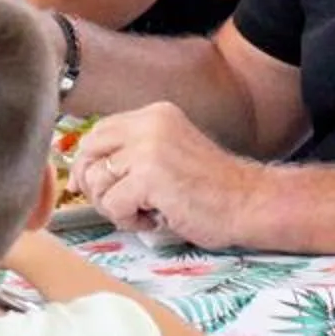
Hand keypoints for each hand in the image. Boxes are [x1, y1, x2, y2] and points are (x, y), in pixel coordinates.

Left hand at [74, 103, 266, 247]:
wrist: (250, 202)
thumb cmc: (213, 189)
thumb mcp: (169, 155)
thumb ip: (134, 155)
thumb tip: (85, 173)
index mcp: (154, 115)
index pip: (99, 132)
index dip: (88, 161)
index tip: (86, 184)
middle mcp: (149, 124)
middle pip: (89, 150)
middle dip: (91, 183)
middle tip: (113, 204)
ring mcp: (148, 148)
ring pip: (97, 181)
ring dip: (114, 206)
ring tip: (144, 212)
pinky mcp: (149, 176)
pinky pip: (113, 203)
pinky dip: (128, 220)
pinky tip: (154, 219)